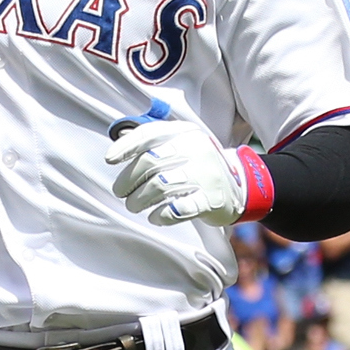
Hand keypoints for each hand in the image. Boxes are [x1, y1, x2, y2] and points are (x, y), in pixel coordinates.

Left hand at [106, 98, 268, 228]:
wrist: (239, 187)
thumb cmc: (198, 167)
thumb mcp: (182, 145)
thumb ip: (153, 142)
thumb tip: (116, 142)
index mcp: (186, 133)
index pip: (150, 134)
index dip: (126, 146)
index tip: (110, 159)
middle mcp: (196, 149)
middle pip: (149, 162)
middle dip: (127, 180)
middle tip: (121, 192)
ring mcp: (205, 174)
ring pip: (159, 186)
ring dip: (139, 199)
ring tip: (134, 205)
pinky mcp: (210, 200)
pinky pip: (176, 209)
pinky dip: (160, 215)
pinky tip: (155, 216)